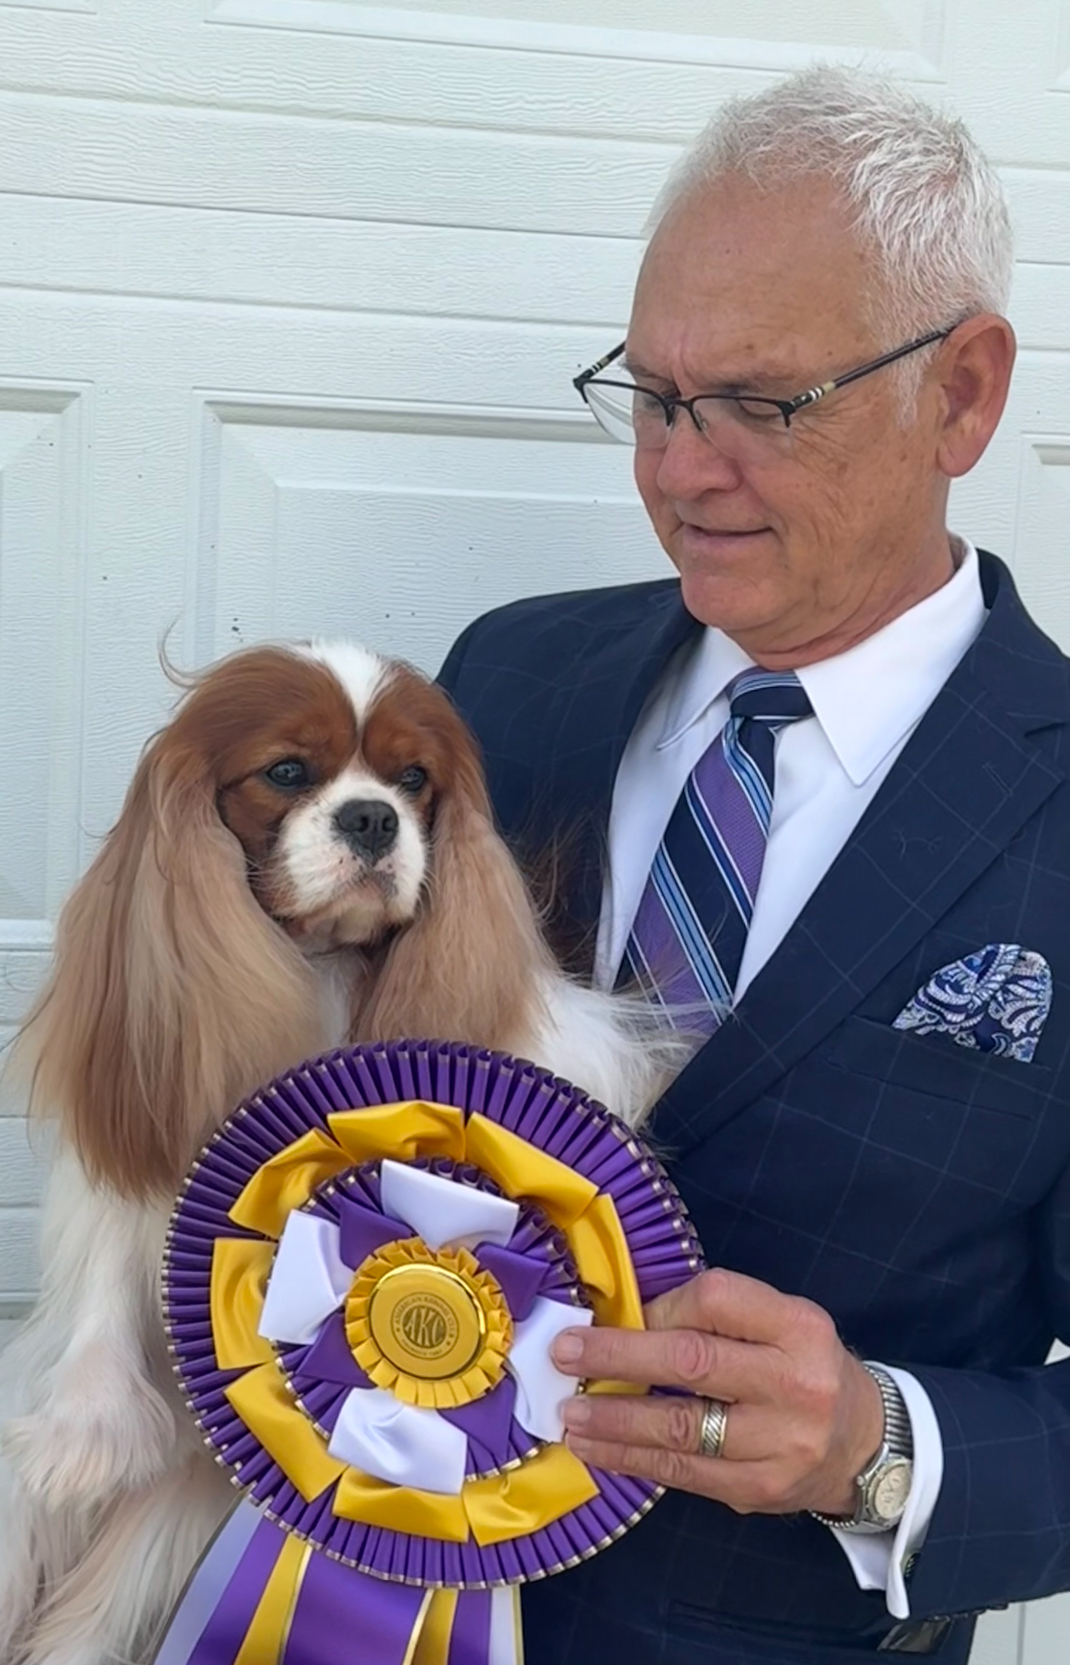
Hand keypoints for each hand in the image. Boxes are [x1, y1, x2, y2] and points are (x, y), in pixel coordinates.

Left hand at [554, 1268, 883, 1517]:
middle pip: (692, 1361)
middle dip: (617, 1357)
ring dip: (614, 1420)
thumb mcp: (781, 1323)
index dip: (659, 1307)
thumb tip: (627, 1319)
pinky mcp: (758, 1490)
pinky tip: (597, 1450)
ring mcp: (779, 1443)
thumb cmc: (804, 1367)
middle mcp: (795, 1382)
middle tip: (565, 1354)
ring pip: (680, 1427)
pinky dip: (632, 1459)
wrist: (864, 1444)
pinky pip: (683, 1472)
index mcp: (798, 1325)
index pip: (716, 1300)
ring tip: (569, 1414)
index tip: (619, 1316)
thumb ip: (720, 1318)